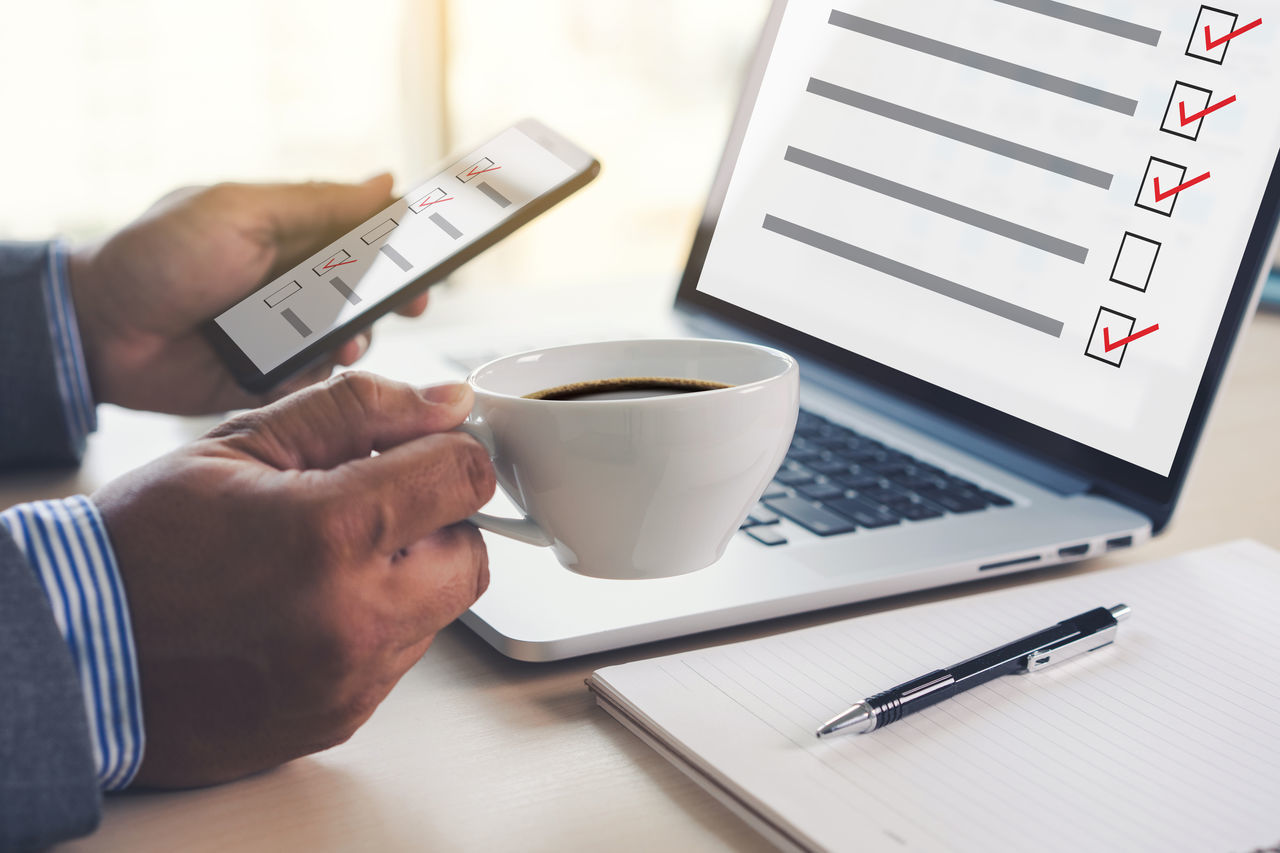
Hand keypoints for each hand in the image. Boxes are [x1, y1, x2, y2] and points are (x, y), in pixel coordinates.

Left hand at [69, 176, 432, 413]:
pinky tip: (321, 365)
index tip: (435, 251)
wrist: (103, 330)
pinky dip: (328, 372)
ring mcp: (288, 332)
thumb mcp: (242, 212)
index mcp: (294, 235)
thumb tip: (386, 182)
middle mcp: (297, 283)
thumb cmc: (160, 256)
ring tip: (346, 339)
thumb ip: (318, 203)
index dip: (405, 244)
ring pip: (355, 336)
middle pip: (372, 290)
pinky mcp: (276, 376)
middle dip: (398, 296)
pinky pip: (323, 378)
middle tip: (412, 302)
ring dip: (360, 336)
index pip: (367, 236)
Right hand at [92, 372, 494, 786]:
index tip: (422, 453)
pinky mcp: (341, 716)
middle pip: (471, 552)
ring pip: (441, 610)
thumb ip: (358, 412)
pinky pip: (400, 657)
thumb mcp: (243, 442)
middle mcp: (354, 616)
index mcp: (330, 533)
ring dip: (408, 575)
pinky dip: (377, 624)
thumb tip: (447, 402)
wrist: (75, 651)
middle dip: (436, 520)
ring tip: (328, 560)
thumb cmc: (143, 545)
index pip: (463, 477)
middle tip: (373, 507)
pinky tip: (313, 606)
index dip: (447, 452)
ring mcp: (350, 677)